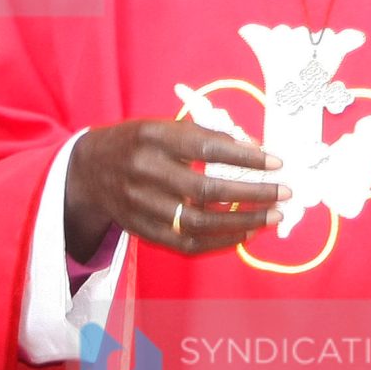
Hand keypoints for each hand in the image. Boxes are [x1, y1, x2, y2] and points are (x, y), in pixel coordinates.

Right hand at [65, 121, 286, 257]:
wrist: (88, 170)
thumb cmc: (137, 143)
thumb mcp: (162, 126)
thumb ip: (202, 134)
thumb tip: (251, 148)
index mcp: (152, 136)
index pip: (205, 148)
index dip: (243, 157)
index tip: (275, 162)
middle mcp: (144, 171)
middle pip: (204, 189)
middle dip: (251, 193)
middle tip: (283, 193)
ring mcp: (141, 205)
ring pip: (198, 222)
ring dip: (241, 222)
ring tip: (271, 216)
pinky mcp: (141, 229)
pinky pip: (185, 243)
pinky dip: (218, 242)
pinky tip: (243, 234)